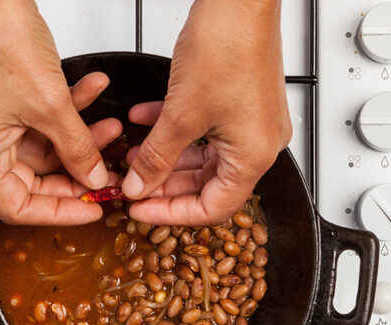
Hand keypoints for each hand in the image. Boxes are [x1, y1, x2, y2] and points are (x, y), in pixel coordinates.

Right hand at [0, 0, 120, 224]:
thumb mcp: (51, 105)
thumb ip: (78, 148)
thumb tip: (94, 178)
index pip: (18, 206)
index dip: (58, 213)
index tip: (91, 209)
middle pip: (37, 179)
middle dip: (78, 175)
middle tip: (109, 175)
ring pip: (50, 147)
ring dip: (83, 138)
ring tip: (113, 130)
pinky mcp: (13, 100)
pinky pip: (48, 119)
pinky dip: (74, 110)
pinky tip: (97, 94)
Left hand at [121, 0, 290, 224]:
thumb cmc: (229, 45)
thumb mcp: (181, 113)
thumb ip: (156, 157)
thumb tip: (139, 186)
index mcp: (254, 156)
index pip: (212, 208)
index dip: (171, 214)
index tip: (140, 211)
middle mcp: (259, 144)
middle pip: (206, 183)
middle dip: (164, 184)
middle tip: (132, 184)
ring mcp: (250, 123)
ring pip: (200, 156)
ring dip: (165, 155)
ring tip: (132, 155)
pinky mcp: (239, 102)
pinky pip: (203, 129)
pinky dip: (174, 129)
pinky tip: (145, 121)